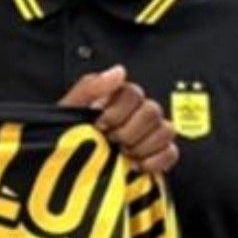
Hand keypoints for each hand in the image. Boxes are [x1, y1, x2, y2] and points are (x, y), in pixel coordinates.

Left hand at [58, 65, 178, 174]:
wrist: (66, 165)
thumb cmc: (66, 136)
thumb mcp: (70, 109)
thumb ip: (91, 86)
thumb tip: (118, 71)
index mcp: (117, 98)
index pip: (134, 93)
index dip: (118, 111)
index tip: (100, 125)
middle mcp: (137, 112)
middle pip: (152, 111)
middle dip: (129, 130)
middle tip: (111, 141)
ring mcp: (151, 133)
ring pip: (166, 130)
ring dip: (143, 145)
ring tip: (122, 154)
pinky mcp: (158, 155)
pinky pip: (171, 152)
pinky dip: (156, 160)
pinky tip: (135, 165)